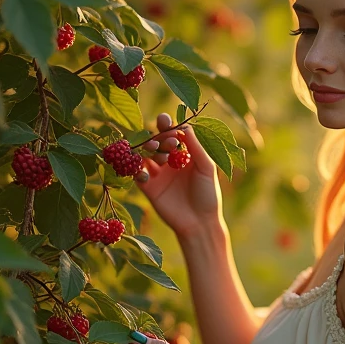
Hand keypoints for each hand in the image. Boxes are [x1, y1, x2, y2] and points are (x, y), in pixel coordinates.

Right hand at [133, 112, 222, 239]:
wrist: (200, 223)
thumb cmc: (208, 195)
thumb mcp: (206, 168)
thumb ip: (195, 147)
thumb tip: (185, 124)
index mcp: (184, 154)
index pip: (172, 134)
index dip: (167, 126)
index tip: (164, 120)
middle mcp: (169, 162)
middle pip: (156, 142)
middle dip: (157, 138)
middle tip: (164, 143)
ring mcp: (157, 174)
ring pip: (144, 155)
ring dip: (147, 151)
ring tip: (156, 154)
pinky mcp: (148, 188)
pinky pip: (136, 174)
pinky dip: (137, 171)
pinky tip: (145, 174)